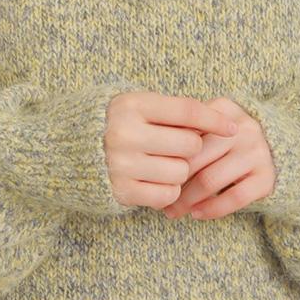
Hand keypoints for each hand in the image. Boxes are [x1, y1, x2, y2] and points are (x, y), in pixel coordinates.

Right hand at [103, 90, 239, 209]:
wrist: (67, 151)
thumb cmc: (116, 124)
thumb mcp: (138, 106)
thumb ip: (174, 112)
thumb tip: (224, 124)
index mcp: (132, 105)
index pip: (187, 111)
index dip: (214, 119)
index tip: (232, 128)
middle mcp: (125, 133)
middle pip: (190, 144)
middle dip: (191, 148)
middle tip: (175, 148)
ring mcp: (121, 164)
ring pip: (182, 172)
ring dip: (180, 171)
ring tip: (161, 164)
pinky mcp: (121, 190)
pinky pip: (167, 194)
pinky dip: (168, 190)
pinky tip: (154, 180)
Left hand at [161, 96, 276, 219]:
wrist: (277, 149)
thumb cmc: (227, 139)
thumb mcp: (209, 124)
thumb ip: (184, 129)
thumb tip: (150, 155)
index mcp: (223, 109)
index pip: (186, 132)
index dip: (165, 154)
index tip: (151, 170)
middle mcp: (242, 128)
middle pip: (195, 157)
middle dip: (172, 181)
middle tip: (157, 196)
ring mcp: (256, 152)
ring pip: (211, 180)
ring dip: (187, 200)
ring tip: (172, 211)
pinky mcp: (266, 178)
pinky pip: (234, 197)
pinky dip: (212, 209)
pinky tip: (196, 214)